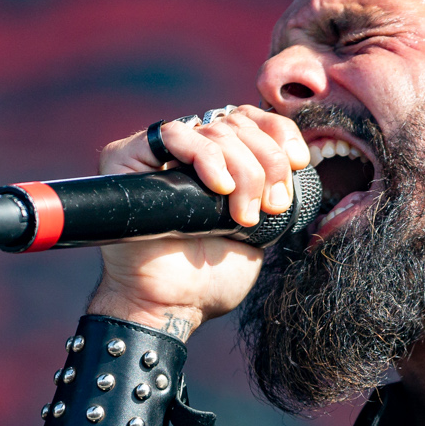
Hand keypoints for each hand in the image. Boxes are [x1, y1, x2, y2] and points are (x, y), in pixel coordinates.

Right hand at [89, 107, 311, 335]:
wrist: (171, 306)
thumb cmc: (210, 277)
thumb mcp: (262, 229)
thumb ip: (273, 190)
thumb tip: (297, 157)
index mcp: (219, 159)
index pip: (254, 119)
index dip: (280, 133)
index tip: (298, 163)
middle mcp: (188, 149)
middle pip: (239, 124)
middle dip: (267, 162)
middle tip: (271, 205)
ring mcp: (157, 153)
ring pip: (215, 130)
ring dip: (243, 170)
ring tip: (244, 215)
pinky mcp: (126, 157)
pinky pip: (173, 134)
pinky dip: (205, 157)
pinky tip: (219, 188)